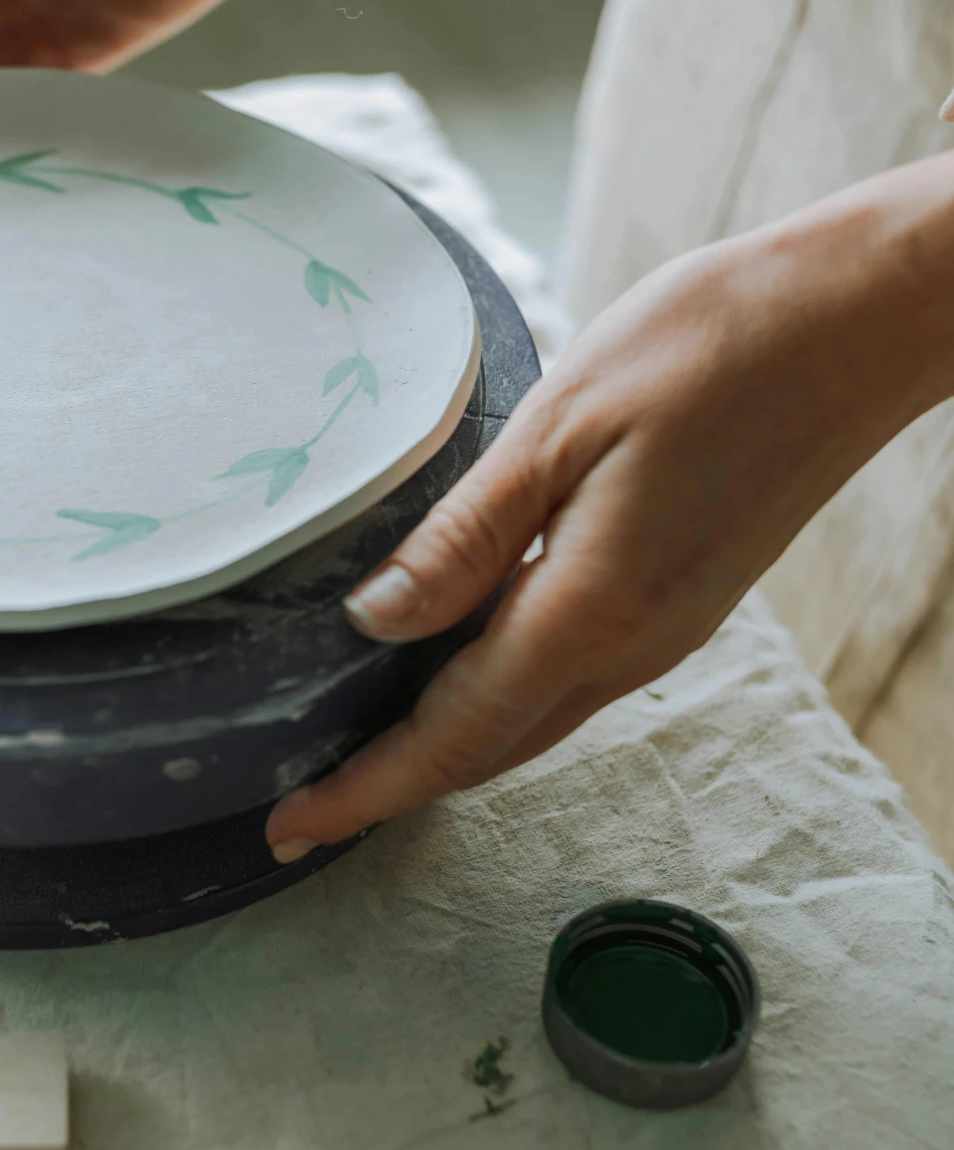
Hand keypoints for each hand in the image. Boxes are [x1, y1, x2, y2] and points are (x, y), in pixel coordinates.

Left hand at [266, 172, 953, 857]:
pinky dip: (500, 699)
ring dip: (448, 749)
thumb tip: (371, 621)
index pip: (454, 732)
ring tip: (360, 751)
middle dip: (394, 787)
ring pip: (535, 718)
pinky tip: (455, 668)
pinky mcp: (684, 597)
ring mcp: (668, 628)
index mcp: (591, 610)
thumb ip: (466, 536)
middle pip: (492, 748)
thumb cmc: (710, 345)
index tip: (288, 828)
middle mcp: (635, 646)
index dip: (367, 789)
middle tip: (301, 810)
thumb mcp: (558, 425)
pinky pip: (572, 676)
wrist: (861, 321)